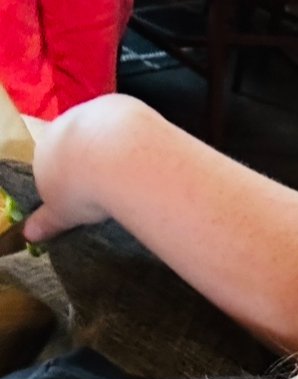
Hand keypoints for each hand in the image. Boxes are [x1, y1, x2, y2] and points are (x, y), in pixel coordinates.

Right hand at [23, 94, 155, 242]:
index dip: (71, 176)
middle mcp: (62, 126)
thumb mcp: (61, 212)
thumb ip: (47, 221)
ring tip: (134, 172)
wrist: (109, 157)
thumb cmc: (79, 189)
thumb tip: (29, 235)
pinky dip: (135, 136)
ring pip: (100, 130)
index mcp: (44, 150)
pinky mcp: (116, 105)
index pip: (53, 161)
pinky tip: (148, 154)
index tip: (88, 192)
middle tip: (114, 185)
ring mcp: (90, 113)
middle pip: (75, 142)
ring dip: (114, 147)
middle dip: (92, 160)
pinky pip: (125, 122)